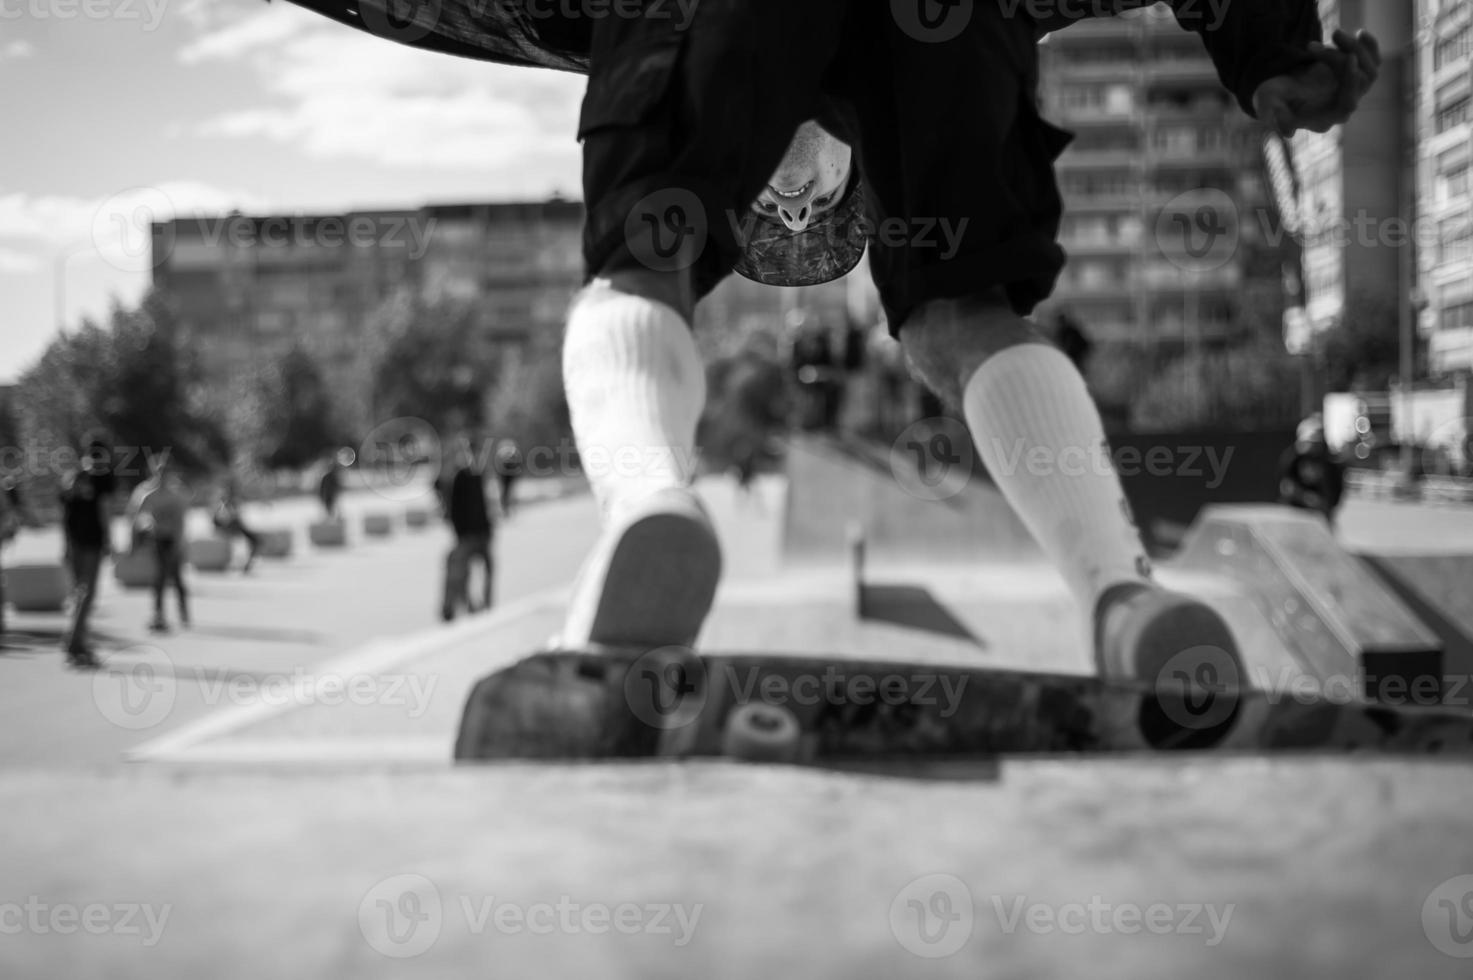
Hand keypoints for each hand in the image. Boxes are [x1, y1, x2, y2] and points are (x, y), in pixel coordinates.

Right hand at [1253, 29, 1380, 136]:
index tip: (1350, 57)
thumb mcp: (1267, 102)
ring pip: (1368, 69)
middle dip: (1340, 57)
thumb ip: (1273, 115)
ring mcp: (1353, 92)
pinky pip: (1372, 62)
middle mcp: (1342, 107)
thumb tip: (1287, 133)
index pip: (1347, 104)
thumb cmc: (1272, 96)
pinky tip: (1361, 33)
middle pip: (1359, 82)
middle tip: (1320, 42)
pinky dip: (1369, 47)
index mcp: (1324, 118)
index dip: (1352, 82)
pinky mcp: (1356, 76)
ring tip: (1334, 34)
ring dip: (1353, 47)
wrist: (1280, 85)